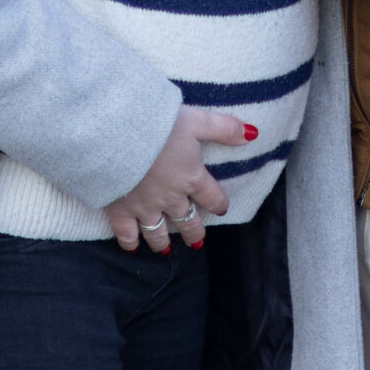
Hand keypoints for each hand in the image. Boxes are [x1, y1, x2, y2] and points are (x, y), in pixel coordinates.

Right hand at [103, 105, 246, 252]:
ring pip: (158, 232)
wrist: (116, 136)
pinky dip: (130, 242)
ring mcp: (145, 207)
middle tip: (197, 241)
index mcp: (192, 177)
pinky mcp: (120, 210)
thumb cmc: (158, 125)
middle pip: (187, 221)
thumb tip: (253, 133)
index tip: (221, 208)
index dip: (218, 203)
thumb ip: (224, 128)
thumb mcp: (197, 120)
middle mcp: (171, 198)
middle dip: (194, 232)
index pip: (212, 196)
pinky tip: (133, 247)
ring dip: (164, 242)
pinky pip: (126, 234)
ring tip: (168, 249)